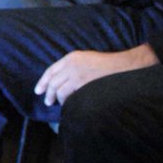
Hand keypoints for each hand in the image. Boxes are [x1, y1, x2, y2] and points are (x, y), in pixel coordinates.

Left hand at [34, 44, 157, 105]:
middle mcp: (71, 65)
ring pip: (60, 91)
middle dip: (49, 93)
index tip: (38, 91)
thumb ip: (72, 67)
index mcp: (71, 57)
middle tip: (48, 102)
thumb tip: (61, 81)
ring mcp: (78, 76)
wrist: (124, 66)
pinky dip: (69, 102)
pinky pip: (71, 97)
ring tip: (61, 105)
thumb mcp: (85, 59)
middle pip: (53, 82)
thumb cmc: (106, 64)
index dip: (43, 82)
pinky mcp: (84, 86)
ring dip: (59, 100)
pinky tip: (71, 105)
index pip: (51, 70)